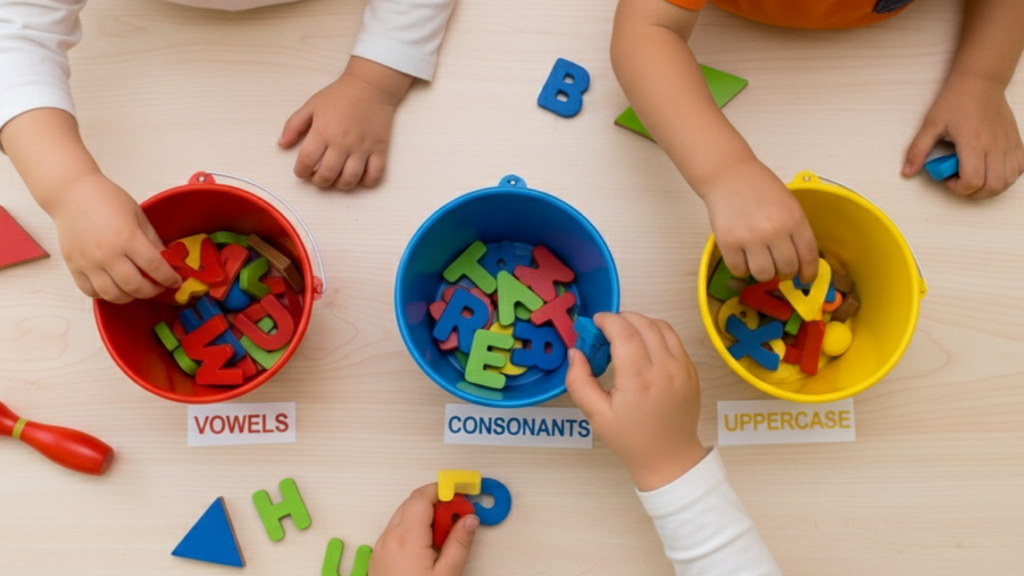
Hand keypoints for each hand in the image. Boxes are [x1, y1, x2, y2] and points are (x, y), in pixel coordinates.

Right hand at [49, 173, 179, 301]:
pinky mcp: (74, 267)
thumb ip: (152, 240)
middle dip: (152, 291)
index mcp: (128, 238)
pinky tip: (115, 287)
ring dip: (130, 297)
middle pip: (135, 287)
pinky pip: (91, 292)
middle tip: (158, 286)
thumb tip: (166, 260)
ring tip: (137, 289)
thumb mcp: (138, 215)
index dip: (169, 278)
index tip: (175, 281)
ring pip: (113, 295)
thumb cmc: (106, 200)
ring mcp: (89, 263)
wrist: (71, 194)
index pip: (155, 267)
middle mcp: (108, 254)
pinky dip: (106, 295)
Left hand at [279, 57, 411, 189]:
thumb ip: (294, 125)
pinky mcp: (380, 149)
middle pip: (327, 175)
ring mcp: (362, 148)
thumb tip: (281, 144)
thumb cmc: (340, 96)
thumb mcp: (311, 105)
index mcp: (323, 131)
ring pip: (350, 180)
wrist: (370, 86)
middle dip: (318, 181)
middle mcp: (342, 143)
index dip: (301, 172)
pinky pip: (374, 175)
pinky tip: (358, 176)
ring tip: (336, 178)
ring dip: (340, 185)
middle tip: (317, 177)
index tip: (302, 172)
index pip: (306, 161)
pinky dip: (365, 182)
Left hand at [369, 484, 478, 575]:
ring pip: (404, 516)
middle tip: (461, 518)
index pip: (422, 497)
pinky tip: (430, 547)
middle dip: (438, 503)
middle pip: (413, 503)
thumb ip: (459, 543)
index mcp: (406, 538)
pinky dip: (414, 529)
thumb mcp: (447, 575)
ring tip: (447, 537)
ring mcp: (381, 547)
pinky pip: (397, 530)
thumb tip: (469, 519)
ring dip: (426, 516)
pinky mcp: (379, 557)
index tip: (462, 494)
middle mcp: (389, 538)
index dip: (443, 490)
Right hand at [565, 312, 706, 491]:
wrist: (669, 458)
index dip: (608, 320)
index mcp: (639, 379)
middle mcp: (665, 369)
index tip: (596, 323)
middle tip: (607, 329)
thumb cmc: (631, 439)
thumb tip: (575, 352)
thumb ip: (579, 381)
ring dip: (641, 322)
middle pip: (644, 324)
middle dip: (622, 318)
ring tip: (625, 334)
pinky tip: (644, 348)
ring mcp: (682, 369)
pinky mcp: (691, 371)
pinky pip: (674, 340)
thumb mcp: (596, 415)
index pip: (625, 332)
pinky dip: (657, 334)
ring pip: (662, 327)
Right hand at [701, 159, 817, 282]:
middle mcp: (775, 231)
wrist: (728, 174)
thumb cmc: (759, 187)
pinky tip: (742, 258)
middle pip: (786, 269)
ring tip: (759, 262)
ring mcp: (750, 238)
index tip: (805, 278)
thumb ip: (795, 229)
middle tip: (777, 267)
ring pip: (764, 274)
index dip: (808, 272)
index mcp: (795, 219)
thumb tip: (798, 260)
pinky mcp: (728, 243)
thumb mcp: (788, 203)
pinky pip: (739, 270)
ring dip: (763, 273)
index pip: (808, 256)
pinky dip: (742, 269)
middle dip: (784, 272)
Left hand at [903, 71, 1023, 198]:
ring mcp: (1008, 144)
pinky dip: (1007, 176)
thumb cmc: (955, 101)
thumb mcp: (930, 124)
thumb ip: (918, 150)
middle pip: (992, 186)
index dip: (958, 188)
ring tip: (975, 177)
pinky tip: (992, 170)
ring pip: (1008, 180)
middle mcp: (994, 145)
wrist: (980, 82)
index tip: (947, 179)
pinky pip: (1020, 168)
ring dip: (990, 188)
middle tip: (960, 183)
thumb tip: (906, 172)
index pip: (973, 181)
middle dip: (973, 193)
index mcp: (973, 142)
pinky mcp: (1016, 141)